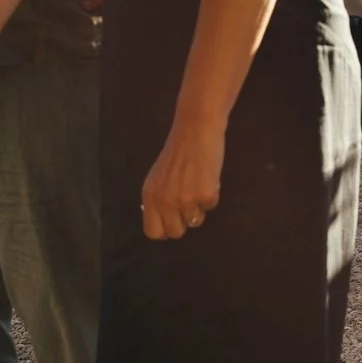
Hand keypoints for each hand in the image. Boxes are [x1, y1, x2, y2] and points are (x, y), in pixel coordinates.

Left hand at [141, 121, 225, 240]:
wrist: (196, 130)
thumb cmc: (178, 151)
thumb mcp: (158, 178)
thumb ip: (158, 199)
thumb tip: (163, 221)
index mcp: (150, 196)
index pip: (153, 232)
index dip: (165, 229)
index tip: (173, 220)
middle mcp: (164, 202)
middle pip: (175, 232)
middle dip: (184, 222)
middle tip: (189, 204)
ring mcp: (185, 200)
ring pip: (195, 221)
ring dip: (199, 207)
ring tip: (198, 185)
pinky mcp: (205, 195)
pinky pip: (211, 207)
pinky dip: (212, 195)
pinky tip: (208, 178)